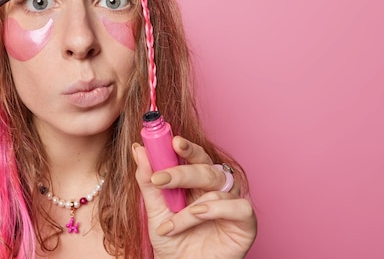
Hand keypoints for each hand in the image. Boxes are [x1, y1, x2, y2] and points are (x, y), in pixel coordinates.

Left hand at [133, 137, 256, 258]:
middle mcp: (217, 188)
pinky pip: (239, 205)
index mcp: (197, 181)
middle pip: (206, 167)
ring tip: (169, 224)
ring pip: (216, 188)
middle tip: (160, 178)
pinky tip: (198, 214)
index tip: (171, 141)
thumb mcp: (155, 210)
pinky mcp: (246, 222)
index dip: (186, 147)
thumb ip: (148, 181)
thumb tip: (137, 150)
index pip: (195, 156)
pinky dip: (216, 209)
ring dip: (188, 208)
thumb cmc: (173, 241)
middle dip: (182, 172)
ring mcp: (232, 203)